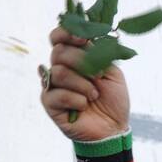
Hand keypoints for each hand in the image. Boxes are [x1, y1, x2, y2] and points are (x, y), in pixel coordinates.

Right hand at [40, 27, 130, 141]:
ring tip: (93, 95)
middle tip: (98, 76)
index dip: (66, 33)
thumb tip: (86, 39)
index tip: (83, 39)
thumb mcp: (112, 73)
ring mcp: (52, 85)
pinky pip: (57, 94)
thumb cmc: (113, 100)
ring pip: (59, 72)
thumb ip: (99, 54)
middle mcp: (60, 69)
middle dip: (81, 62)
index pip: (59, 38)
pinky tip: (84, 106)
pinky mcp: (49, 103)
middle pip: (59, 52)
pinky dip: (76, 100)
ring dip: (82, 84)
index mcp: (74, 58)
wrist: (113, 128)